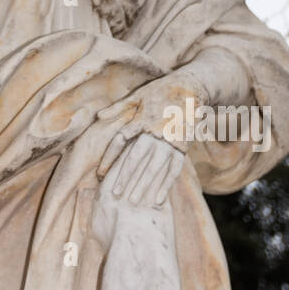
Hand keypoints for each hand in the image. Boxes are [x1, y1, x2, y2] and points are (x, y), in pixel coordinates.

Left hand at [95, 71, 208, 205]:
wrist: (190, 88)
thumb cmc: (159, 92)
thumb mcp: (138, 95)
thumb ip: (118, 107)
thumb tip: (98, 116)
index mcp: (140, 119)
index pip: (120, 141)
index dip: (109, 158)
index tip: (100, 174)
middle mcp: (154, 131)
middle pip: (136, 158)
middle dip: (125, 177)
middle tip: (115, 195)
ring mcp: (170, 140)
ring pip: (155, 166)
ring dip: (144, 185)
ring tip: (133, 201)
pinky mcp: (183, 147)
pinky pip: (174, 169)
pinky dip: (166, 185)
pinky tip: (157, 200)